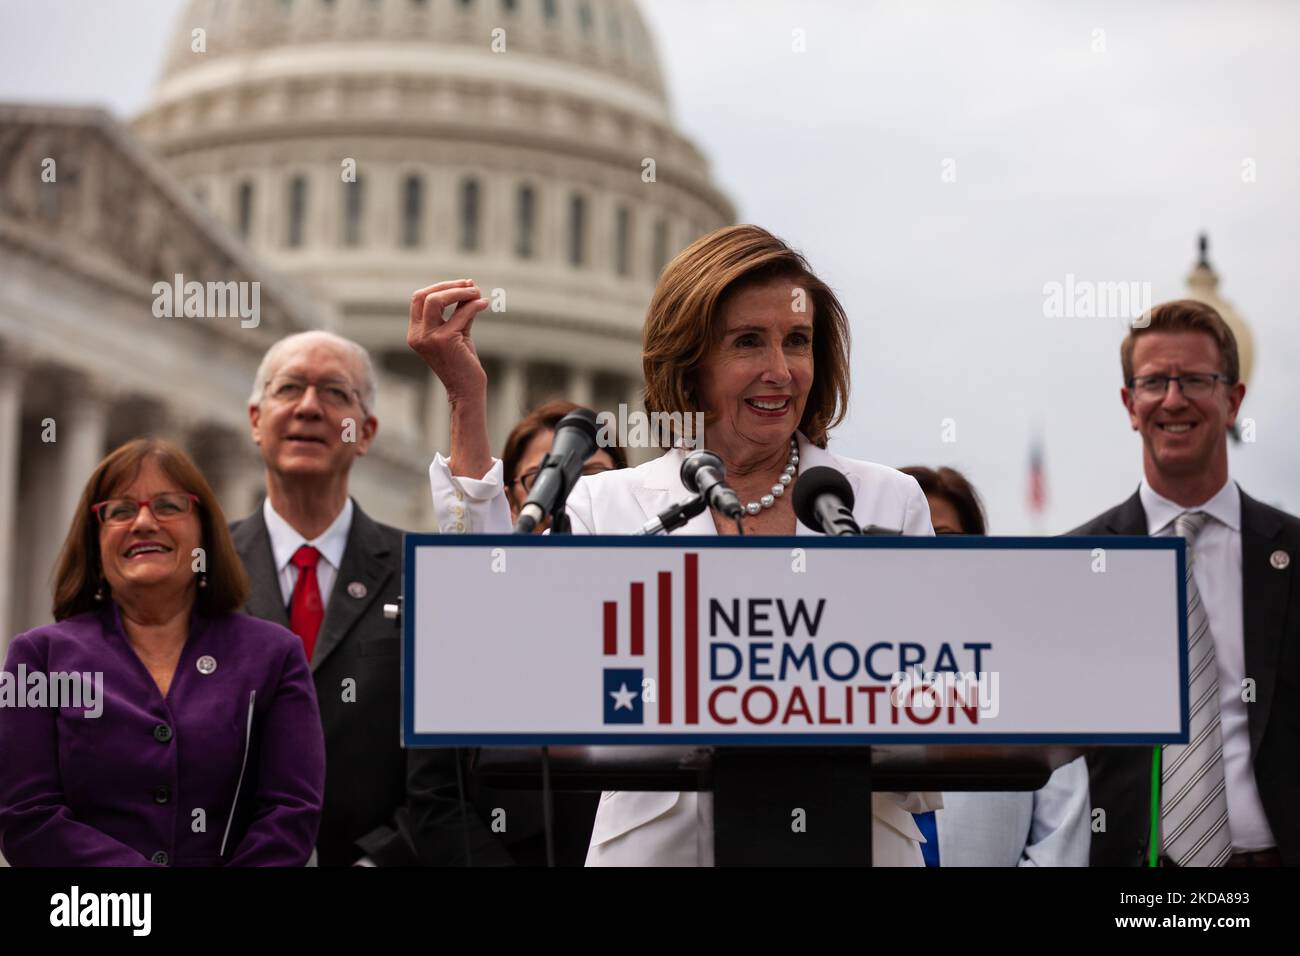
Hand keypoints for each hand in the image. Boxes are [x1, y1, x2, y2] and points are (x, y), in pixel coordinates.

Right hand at [407, 279, 490, 401]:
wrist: (466, 389)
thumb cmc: (462, 362)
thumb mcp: (458, 331)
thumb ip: (459, 310)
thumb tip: (468, 285)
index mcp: (415, 332)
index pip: (419, 299)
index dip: (439, 287)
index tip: (460, 284)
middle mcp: (418, 334)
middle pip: (425, 295)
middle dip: (449, 286)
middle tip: (470, 285)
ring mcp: (429, 337)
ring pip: (437, 299)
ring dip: (460, 292)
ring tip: (477, 292)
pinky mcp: (444, 340)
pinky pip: (461, 313)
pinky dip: (474, 305)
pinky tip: (484, 304)